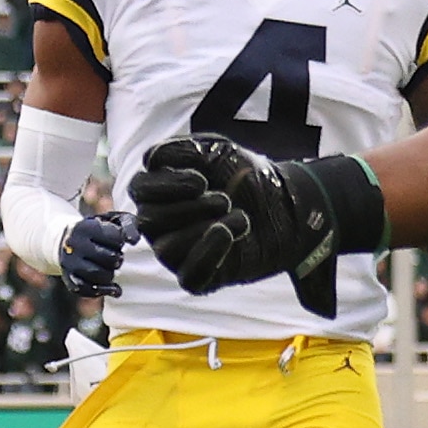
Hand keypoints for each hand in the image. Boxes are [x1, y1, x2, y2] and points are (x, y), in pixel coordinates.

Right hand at [56, 210, 134, 297]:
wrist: (68, 242)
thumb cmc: (96, 232)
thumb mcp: (111, 221)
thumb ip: (128, 225)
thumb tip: (134, 240)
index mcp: (84, 227)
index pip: (115, 237)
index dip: (120, 241)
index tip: (116, 241)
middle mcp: (74, 245)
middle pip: (109, 258)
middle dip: (117, 259)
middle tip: (116, 257)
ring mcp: (69, 263)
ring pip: (97, 275)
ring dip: (110, 275)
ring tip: (111, 269)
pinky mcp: (69, 279)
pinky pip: (87, 290)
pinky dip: (104, 290)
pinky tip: (113, 288)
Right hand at [130, 136, 330, 294]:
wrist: (288, 204)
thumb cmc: (247, 176)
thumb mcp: (217, 150)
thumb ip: (182, 149)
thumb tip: (149, 159)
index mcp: (161, 192)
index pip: (140, 189)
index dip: (164, 185)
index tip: (201, 180)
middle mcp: (163, 224)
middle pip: (149, 220)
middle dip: (188, 208)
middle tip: (225, 199)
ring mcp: (180, 253)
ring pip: (166, 250)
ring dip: (202, 230)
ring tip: (239, 216)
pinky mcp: (202, 277)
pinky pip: (189, 277)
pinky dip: (208, 256)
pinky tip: (230, 234)